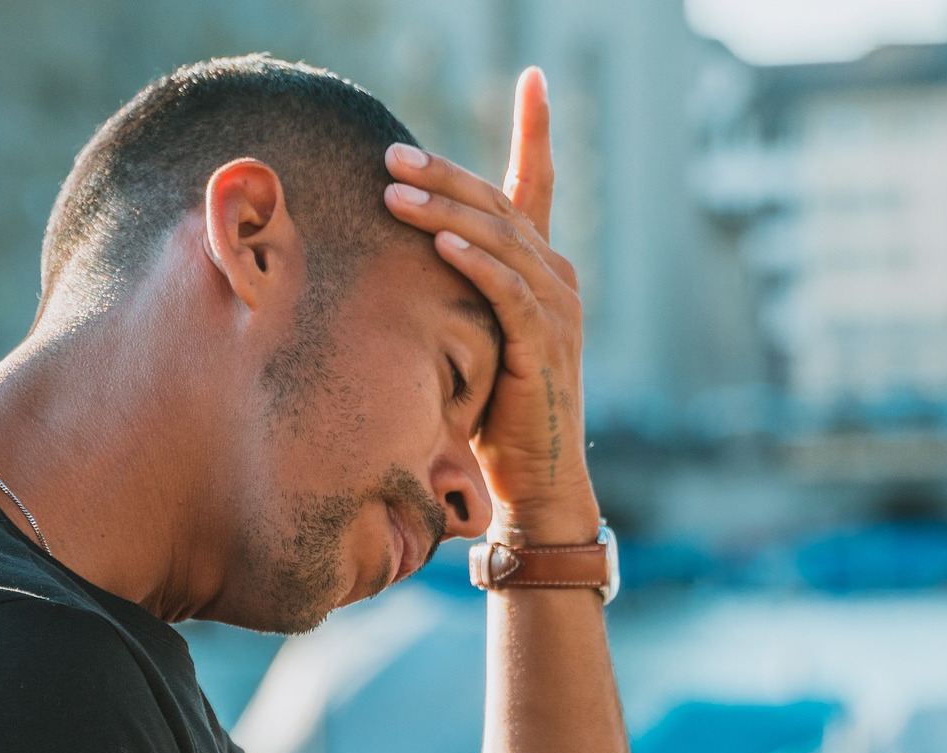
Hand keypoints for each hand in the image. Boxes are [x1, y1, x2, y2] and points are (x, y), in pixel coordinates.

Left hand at [383, 67, 599, 544]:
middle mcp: (557, 278)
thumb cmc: (494, 415)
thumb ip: (455, 293)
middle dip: (444, 173)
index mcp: (542, 269)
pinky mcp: (543, 344)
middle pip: (499, 204)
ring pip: (499, 239)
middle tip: (389, 152)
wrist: (536, 481)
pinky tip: (438, 243)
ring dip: (444, 211)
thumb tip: (400, 257)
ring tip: (393, 191)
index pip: (537, 184)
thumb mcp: (473, 338)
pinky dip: (473, 262)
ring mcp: (556, 309)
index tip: (534, 78)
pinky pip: (507, 290)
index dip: (536, 129)